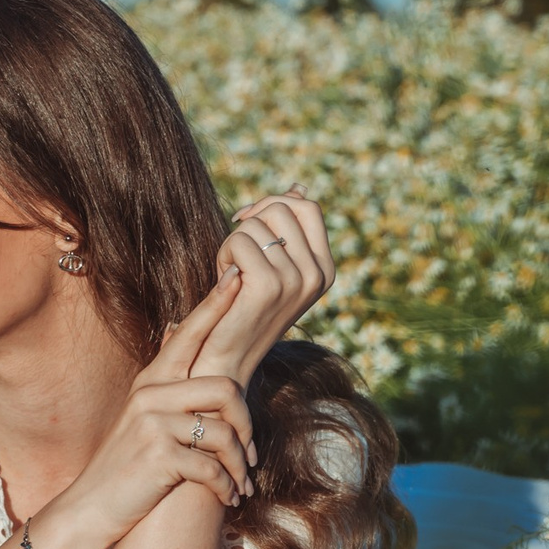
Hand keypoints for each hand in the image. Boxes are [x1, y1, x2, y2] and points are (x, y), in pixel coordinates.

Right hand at [57, 269, 256, 529]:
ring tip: (238, 484)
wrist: (91, 508)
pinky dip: (226, 487)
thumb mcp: (143, 415)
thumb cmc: (126, 465)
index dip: (215, 306)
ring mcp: (152, 422)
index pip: (189, 334)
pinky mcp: (158, 455)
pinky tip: (226, 498)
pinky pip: (212, 466)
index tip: (237, 277)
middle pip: (225, 387)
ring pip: (223, 430)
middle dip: (247, 425)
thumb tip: (175, 328)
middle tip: (249, 456)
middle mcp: (150, 394)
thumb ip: (165, 379)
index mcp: (151, 381)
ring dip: (238, 465)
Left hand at [189, 185, 335, 386]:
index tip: (247, 223)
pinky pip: (238, 241)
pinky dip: (223, 256)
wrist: (227, 359)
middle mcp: (318, 274)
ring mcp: (297, 280)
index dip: (273, 204)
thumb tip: (298, 188)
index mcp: (325, 269)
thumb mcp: (273, 265)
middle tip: (239, 256)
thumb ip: (287, 229)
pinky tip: (227, 282)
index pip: (307, 207)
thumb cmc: (242, 308)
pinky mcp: (269, 285)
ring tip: (234, 276)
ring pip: (255, 225)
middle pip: (281, 208)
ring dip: (233, 244)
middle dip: (250, 223)